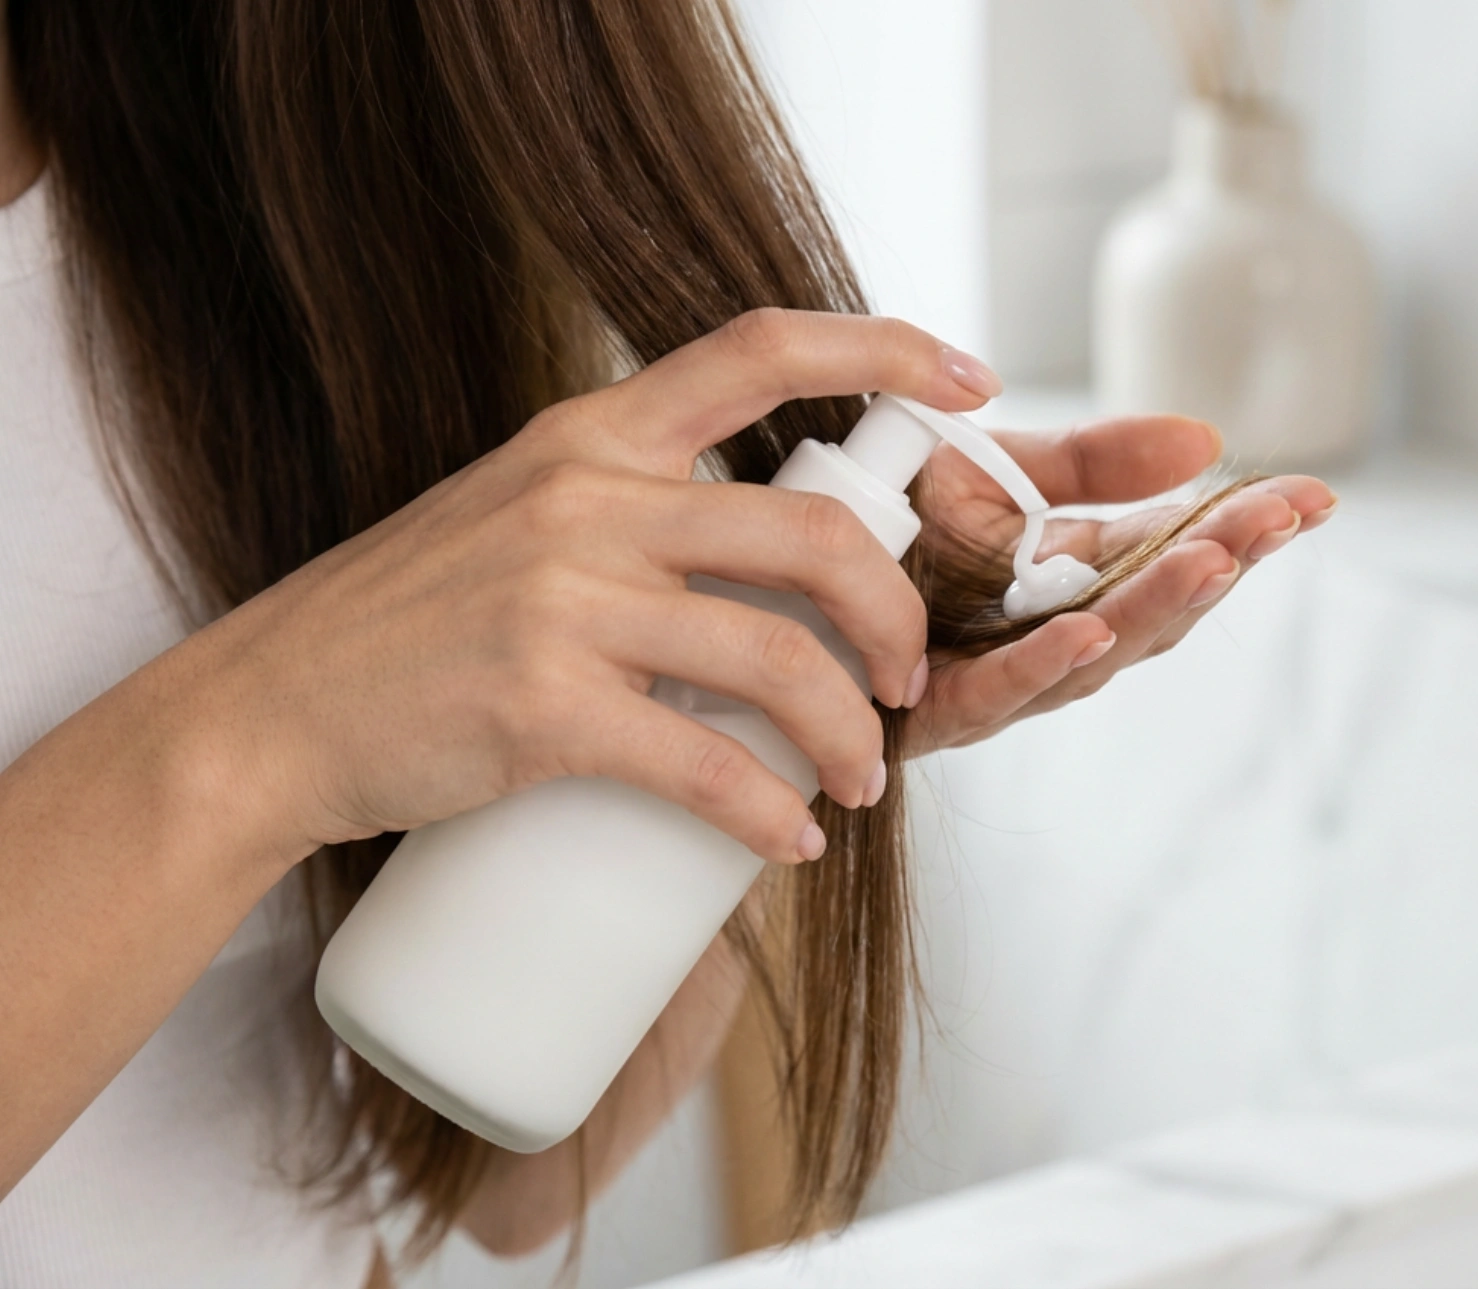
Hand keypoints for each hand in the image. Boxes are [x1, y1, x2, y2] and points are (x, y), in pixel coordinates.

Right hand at [170, 310, 1002, 867]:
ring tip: (863, 781)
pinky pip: (704, 762)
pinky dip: (766, 815)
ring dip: (852, 733)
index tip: (975, 383)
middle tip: (909, 680)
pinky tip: (788, 844)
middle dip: (896, 614)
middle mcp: (586, 498)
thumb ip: (632, 513)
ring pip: (778, 658)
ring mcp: (563, 601)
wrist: (271, 713)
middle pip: (813, 533)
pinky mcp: (542, 708)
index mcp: (590, 436)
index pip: (760, 349)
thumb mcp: (520, 516)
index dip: (884, 352)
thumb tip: (774, 569)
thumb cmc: (408, 625)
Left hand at [905, 416, 1335, 752]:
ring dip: (1155, 608)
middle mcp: (1056, 636)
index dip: (1246, 527)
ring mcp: (1006, 680)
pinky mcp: (940, 709)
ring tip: (1209, 561)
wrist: (793, 574)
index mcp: (1080, 577)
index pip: (1180, 550)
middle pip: (1157, 609)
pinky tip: (1092, 630)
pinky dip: (1046, 661)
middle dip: (1222, 562)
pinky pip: (999, 688)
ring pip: (1098, 654)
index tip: (1315, 496)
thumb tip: (1205, 435)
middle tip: (1279, 520)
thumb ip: (1096, 461)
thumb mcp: (1001, 471)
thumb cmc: (896, 529)